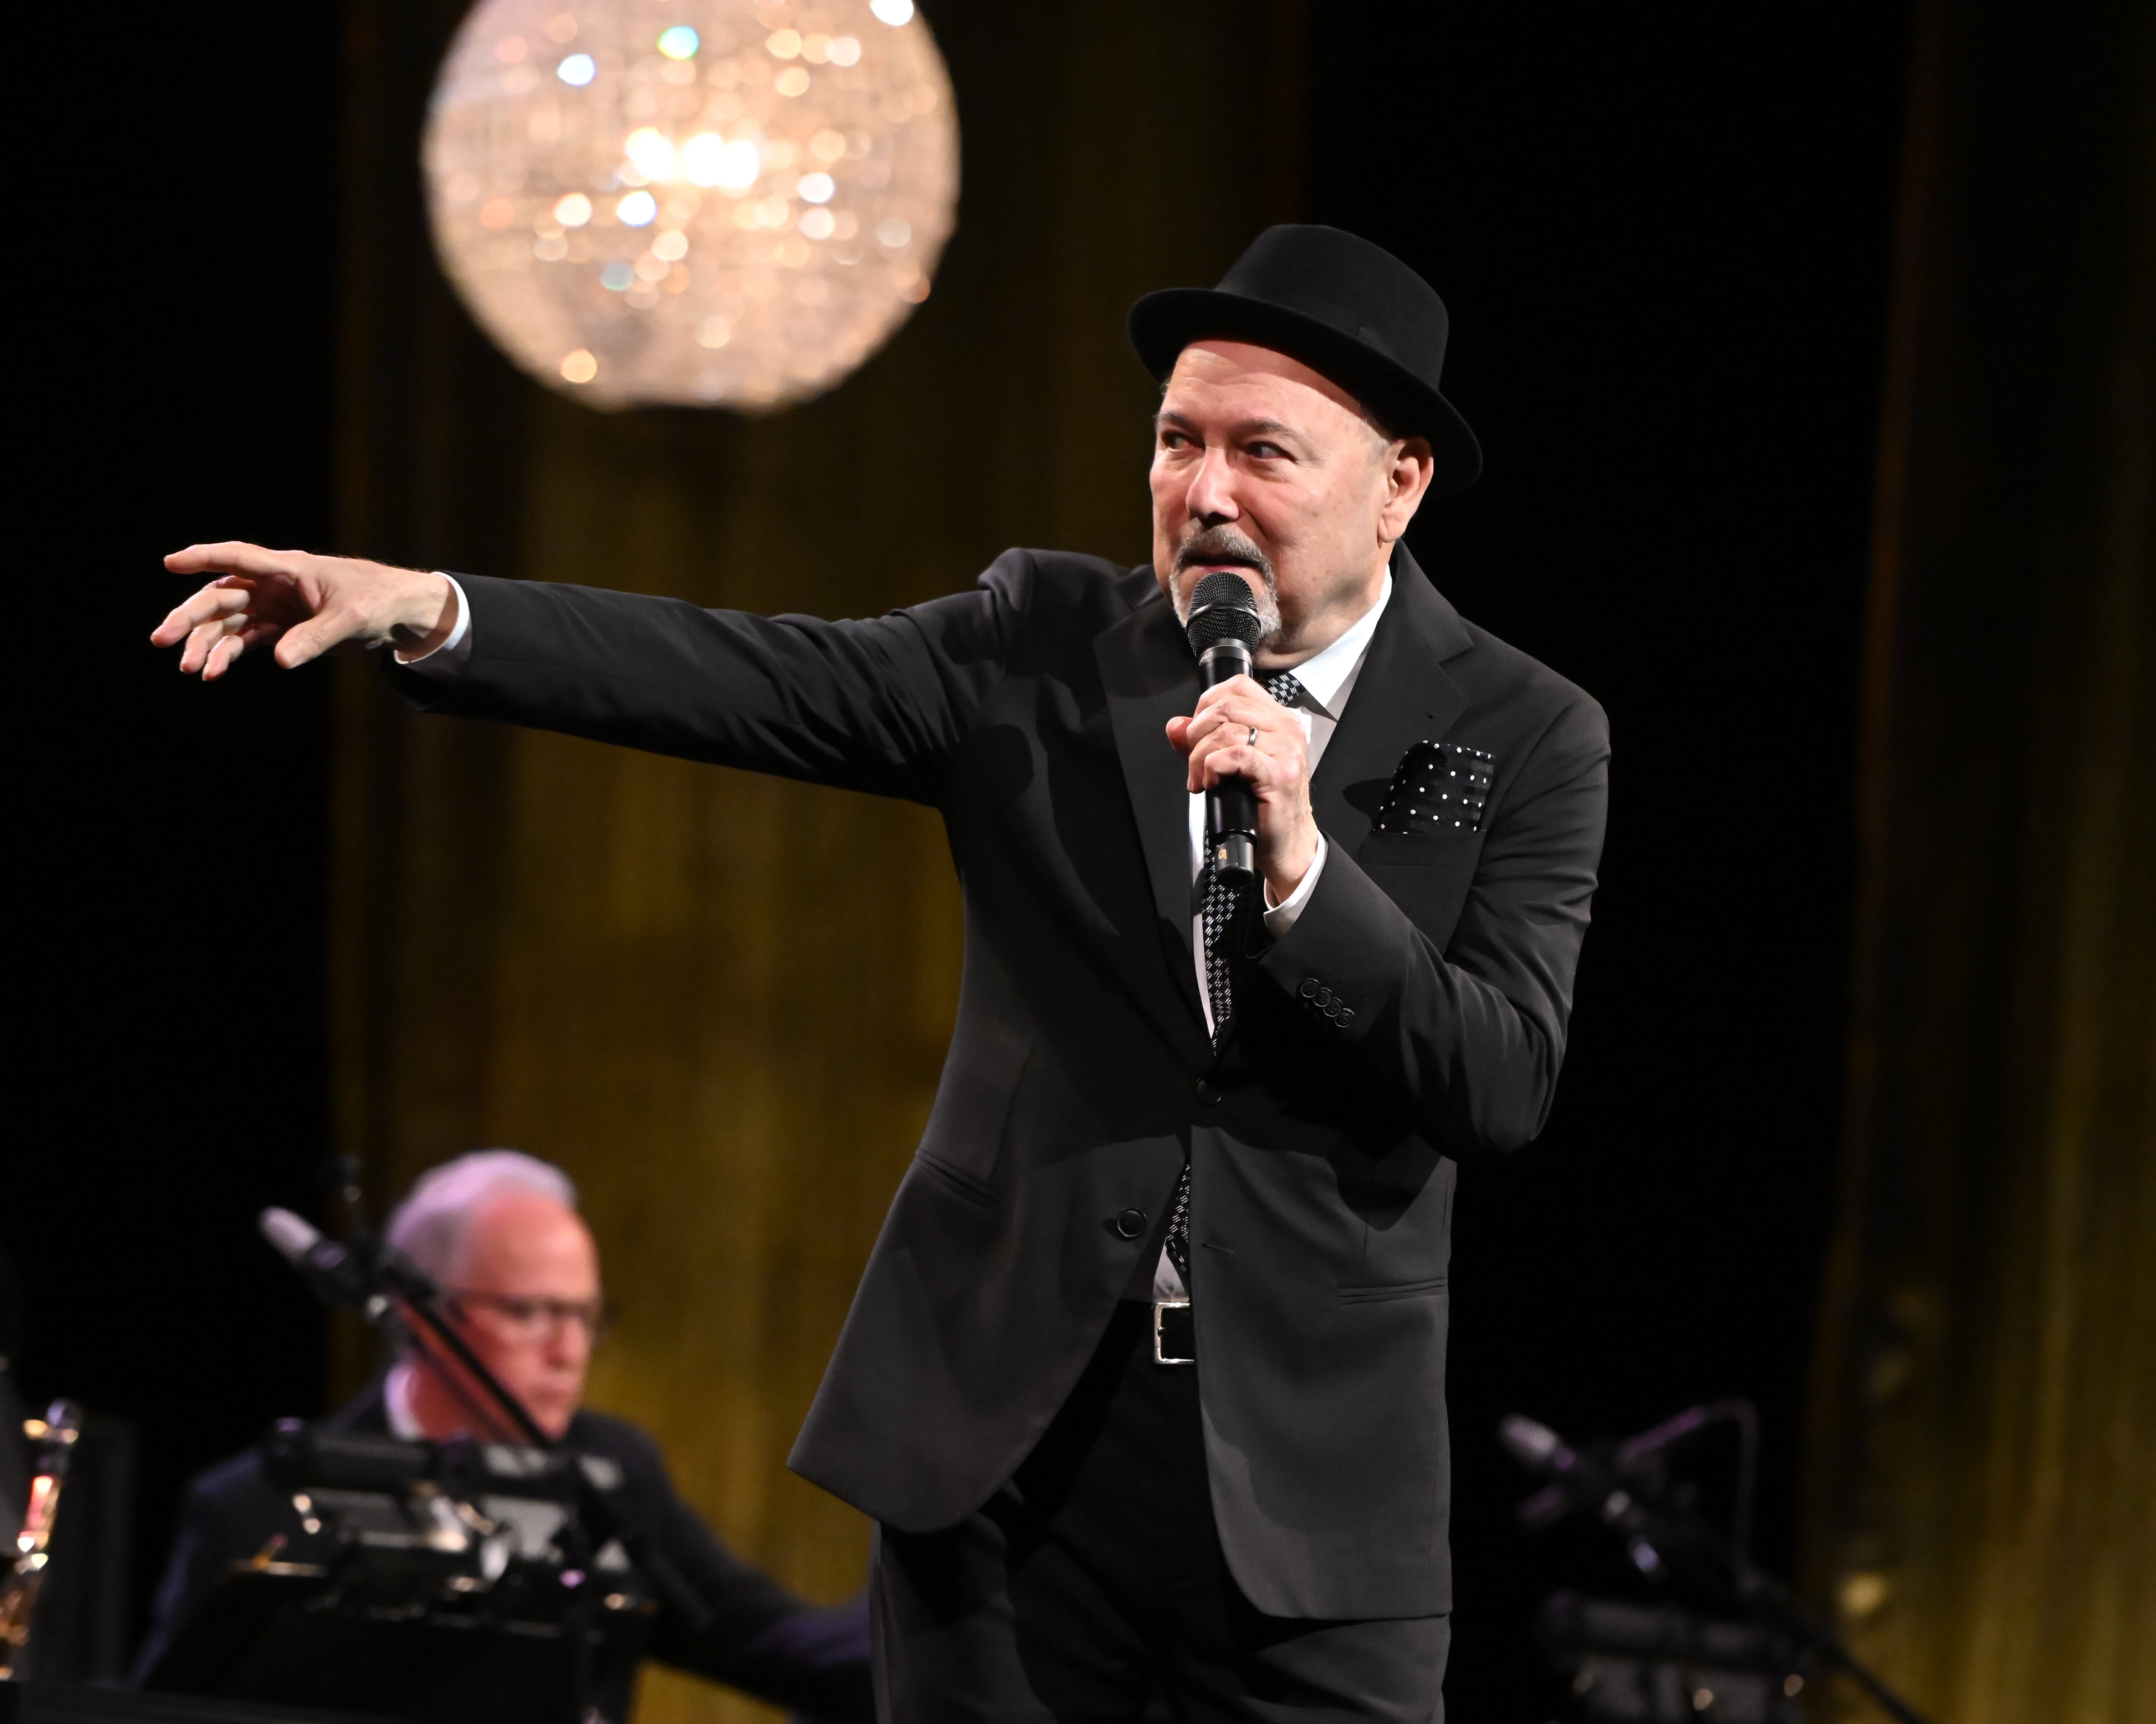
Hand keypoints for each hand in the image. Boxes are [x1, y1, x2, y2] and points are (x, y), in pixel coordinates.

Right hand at [151, 542, 456, 679]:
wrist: (398, 614)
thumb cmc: (377, 602)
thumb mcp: (350, 619)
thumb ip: (315, 638)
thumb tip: (278, 659)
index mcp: (288, 569)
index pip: (238, 558)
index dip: (204, 558)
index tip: (170, 562)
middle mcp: (273, 585)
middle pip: (221, 596)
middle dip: (190, 617)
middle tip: (163, 639)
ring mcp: (274, 607)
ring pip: (227, 622)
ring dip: (205, 643)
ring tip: (188, 667)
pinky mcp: (280, 628)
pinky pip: (244, 641)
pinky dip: (227, 655)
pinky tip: (213, 672)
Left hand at [1166, 675, 1318, 904]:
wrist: (1286, 842)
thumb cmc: (1260, 804)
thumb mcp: (1229, 765)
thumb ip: (1201, 741)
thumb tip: (1174, 725)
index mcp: (1277, 719)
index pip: (1237, 686)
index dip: (1206, 704)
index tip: (1196, 733)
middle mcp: (1286, 728)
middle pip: (1227, 706)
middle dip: (1197, 734)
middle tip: (1194, 762)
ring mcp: (1286, 749)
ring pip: (1226, 730)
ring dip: (1200, 757)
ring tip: (1200, 779)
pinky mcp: (1279, 773)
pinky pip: (1235, 755)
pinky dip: (1213, 767)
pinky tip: (1212, 783)